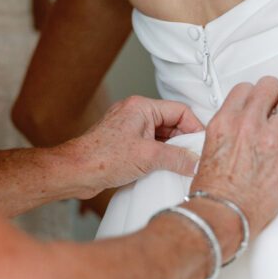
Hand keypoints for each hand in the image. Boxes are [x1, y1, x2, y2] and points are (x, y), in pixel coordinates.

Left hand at [59, 96, 203, 196]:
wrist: (76, 171)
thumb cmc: (101, 157)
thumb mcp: (148, 157)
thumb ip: (176, 158)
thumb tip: (194, 161)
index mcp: (141, 107)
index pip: (180, 110)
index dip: (194, 127)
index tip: (202, 144)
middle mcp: (135, 114)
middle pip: (171, 123)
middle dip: (183, 141)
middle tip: (193, 158)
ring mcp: (129, 129)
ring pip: (161, 136)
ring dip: (171, 151)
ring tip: (179, 166)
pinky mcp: (124, 144)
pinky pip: (150, 146)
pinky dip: (159, 156)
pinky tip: (163, 170)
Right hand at [191, 77, 277, 243]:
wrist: (222, 214)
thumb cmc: (214, 190)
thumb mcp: (210, 147)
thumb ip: (228, 129)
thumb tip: (240, 126)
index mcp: (226, 120)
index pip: (246, 88)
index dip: (255, 96)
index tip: (260, 105)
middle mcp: (249, 124)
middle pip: (271, 86)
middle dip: (276, 98)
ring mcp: (272, 139)